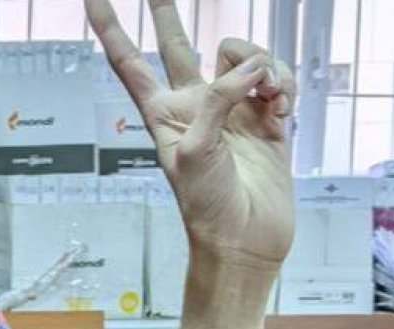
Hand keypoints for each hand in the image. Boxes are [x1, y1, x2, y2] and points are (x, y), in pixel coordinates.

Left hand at [84, 0, 295, 272]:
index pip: (128, 61)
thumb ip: (220, 99)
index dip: (110, 27)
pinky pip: (276, 81)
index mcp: (162, 112)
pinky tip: (283, 105)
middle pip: (179, 43)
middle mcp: (195, 104)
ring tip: (271, 94)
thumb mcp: (196, 150)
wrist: (246, 241)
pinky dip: (283, 85)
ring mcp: (232, 110)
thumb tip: (252, 68)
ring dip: (262, 64)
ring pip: (243, 58)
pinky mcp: (267, 120)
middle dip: (168, 11)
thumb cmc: (207, 207)